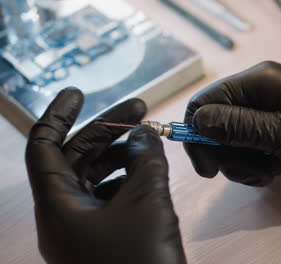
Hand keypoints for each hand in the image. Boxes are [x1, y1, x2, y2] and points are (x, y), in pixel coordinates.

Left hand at [25, 88, 185, 263]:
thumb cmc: (141, 260)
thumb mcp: (147, 201)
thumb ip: (145, 159)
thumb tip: (144, 135)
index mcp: (58, 206)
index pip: (45, 146)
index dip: (59, 114)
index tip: (79, 90)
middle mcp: (63, 216)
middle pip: (76, 158)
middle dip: (107, 130)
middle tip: (140, 109)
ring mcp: (83, 230)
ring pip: (95, 178)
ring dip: (121, 155)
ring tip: (150, 142)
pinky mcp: (104, 239)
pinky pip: (110, 198)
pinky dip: (128, 179)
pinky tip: (150, 173)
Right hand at [184, 61, 280, 186]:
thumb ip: (237, 127)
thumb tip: (197, 121)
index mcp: (259, 82)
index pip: (206, 101)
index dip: (197, 132)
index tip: (206, 168)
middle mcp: (259, 94)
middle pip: (216, 125)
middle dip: (228, 154)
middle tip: (251, 173)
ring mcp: (267, 114)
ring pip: (232, 142)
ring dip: (245, 164)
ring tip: (270, 172)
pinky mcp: (275, 132)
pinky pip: (251, 149)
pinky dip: (257, 166)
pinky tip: (275, 173)